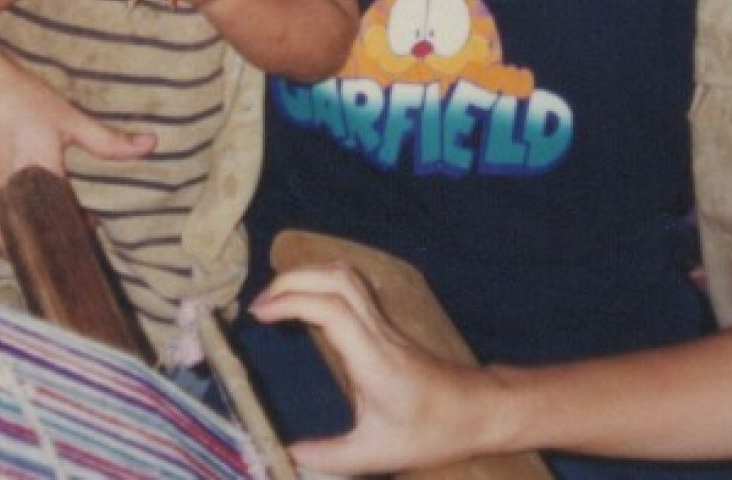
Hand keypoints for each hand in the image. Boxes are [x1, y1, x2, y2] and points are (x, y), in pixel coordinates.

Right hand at [0, 29, 155, 245]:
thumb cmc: (17, 96)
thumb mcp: (67, 117)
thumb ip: (107, 141)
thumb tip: (151, 144)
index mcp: (37, 177)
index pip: (64, 223)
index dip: (79, 229)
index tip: (90, 225)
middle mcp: (5, 195)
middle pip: (30, 242)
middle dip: (50, 242)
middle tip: (66, 229)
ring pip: (1, 243)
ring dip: (22, 244)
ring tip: (40, 230)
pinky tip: (9, 224)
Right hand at [250, 264, 494, 474]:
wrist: (473, 409)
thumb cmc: (429, 431)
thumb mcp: (375, 455)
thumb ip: (326, 457)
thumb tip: (285, 455)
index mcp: (372, 358)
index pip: (330, 309)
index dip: (292, 301)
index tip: (258, 314)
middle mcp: (377, 330)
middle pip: (336, 278)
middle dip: (292, 279)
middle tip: (258, 303)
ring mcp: (383, 322)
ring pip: (346, 275)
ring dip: (307, 275)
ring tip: (275, 298)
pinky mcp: (384, 323)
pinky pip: (350, 287)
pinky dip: (320, 282)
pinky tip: (304, 302)